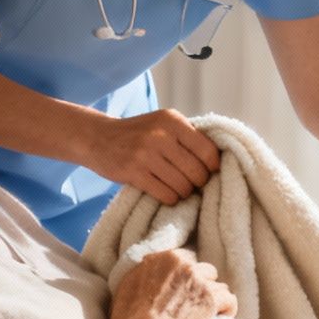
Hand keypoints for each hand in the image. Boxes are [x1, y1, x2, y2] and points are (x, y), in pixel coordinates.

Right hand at [90, 109, 221, 204]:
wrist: (98, 138)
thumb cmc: (138, 134)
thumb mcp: (162, 124)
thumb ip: (187, 136)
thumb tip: (220, 160)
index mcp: (172, 120)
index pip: (208, 150)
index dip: (212, 167)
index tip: (209, 172)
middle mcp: (160, 134)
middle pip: (197, 171)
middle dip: (198, 183)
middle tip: (192, 184)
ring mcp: (145, 154)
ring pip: (183, 186)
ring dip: (184, 192)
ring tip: (178, 189)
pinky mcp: (133, 172)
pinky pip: (166, 194)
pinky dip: (170, 198)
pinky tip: (165, 193)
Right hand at [107, 247, 237, 318]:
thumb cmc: (129, 315)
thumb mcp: (131, 280)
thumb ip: (149, 267)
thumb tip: (154, 263)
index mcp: (167, 257)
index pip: (187, 260)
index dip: (186, 277)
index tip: (184, 289)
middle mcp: (186, 265)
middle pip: (205, 271)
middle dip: (201, 285)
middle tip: (193, 303)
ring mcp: (200, 281)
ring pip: (218, 285)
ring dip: (213, 298)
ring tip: (206, 313)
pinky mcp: (212, 299)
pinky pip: (230, 300)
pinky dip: (227, 309)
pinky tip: (221, 317)